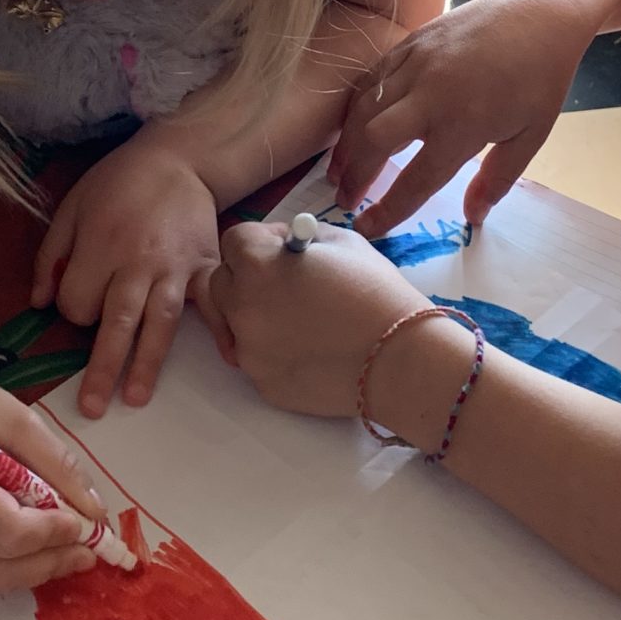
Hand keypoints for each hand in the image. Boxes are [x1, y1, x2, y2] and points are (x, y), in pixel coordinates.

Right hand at [0, 371, 104, 593]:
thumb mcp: (20, 420)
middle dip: (51, 563)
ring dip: (37, 569)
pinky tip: (39, 543)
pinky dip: (15, 563)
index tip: (86, 523)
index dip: (52, 534)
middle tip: (89, 552)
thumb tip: (94, 512)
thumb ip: (58, 465)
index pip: (9, 533)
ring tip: (71, 550)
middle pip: (0, 571)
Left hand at [33, 132, 222, 415]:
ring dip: (147, 364)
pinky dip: (225, 329)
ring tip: (136, 398)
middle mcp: (136, 263)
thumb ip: (51, 255)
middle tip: (92, 408)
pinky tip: (233, 358)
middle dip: (102, 368)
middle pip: (116, 323)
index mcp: (100, 247)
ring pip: (158, 324)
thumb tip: (39, 304)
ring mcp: (175, 268)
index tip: (80, 304)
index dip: (73, 310)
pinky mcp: (204, 267)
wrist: (177, 157)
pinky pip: (214, 302)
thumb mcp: (71, 206)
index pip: (79, 303)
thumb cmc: (118, 182)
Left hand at [209, 219, 423, 421]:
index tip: (282, 252)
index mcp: (259, 264)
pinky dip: (273, 350)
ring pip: (233, 323)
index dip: (259, 243)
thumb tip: (278, 244)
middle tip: (284, 286)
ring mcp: (249, 349)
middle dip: (245, 278)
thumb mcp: (341, 242)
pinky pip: (256, 357)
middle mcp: (242, 306)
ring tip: (298, 320)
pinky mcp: (261, 382)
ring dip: (254, 315)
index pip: (234, 240)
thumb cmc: (376, 293)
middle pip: (220, 282)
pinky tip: (309, 348)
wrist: (400, 360)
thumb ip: (296, 237)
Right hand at [331, 0, 597, 237]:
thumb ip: (497, 179)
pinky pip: (371, 78)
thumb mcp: (530, 136)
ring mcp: (416, 63)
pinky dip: (355, 105)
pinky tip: (352, 126)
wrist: (540, 13)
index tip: (367, 229)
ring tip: (339, 169)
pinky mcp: (410, 42)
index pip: (416, 179)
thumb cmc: (540, 78)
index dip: (388, 209)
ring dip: (345, 143)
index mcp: (464, 124)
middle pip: (373, 139)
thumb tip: (473, 218)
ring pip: (364, 107)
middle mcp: (431, 93)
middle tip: (344, 199)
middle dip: (353, 174)